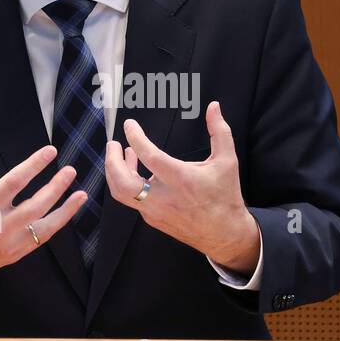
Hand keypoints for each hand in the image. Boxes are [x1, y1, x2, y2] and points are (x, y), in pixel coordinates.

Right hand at [0, 126, 86, 287]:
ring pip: (44, 226)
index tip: (50, 151)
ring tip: (81, 194)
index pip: (15, 181)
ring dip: (65, 209)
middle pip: (36, 204)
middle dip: (57, 186)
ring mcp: (8, 243)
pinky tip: (66, 212)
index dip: (35, 164)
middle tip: (71, 170)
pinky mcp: (14, 255)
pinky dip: (55, 225)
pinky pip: (40, 239)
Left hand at [104, 101, 260, 275]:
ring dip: (116, 172)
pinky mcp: (153, 219)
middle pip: (122, 182)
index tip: (129, 125)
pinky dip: (129, 183)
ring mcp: (155, 211)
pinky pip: (133, 200)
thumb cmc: (225, 196)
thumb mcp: (227, 161)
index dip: (135, 138)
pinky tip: (137, 171)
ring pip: (122, 194)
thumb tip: (214, 106)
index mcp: (181, 180)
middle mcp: (164, 198)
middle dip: (111, 161)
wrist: (224, 234)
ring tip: (121, 154)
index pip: (150, 156)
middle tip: (113, 144)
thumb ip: (219, 131)